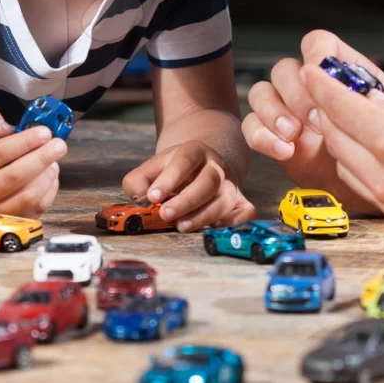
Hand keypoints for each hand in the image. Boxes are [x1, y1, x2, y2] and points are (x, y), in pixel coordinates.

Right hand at [0, 103, 66, 218]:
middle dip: (41, 159)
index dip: (23, 142)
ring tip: (53, 160)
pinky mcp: (5, 226)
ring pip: (26, 199)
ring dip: (46, 177)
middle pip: (14, 178)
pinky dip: (48, 192)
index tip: (44, 131)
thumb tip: (9, 126)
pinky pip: (34, 211)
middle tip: (59, 145)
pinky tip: (49, 176)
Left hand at [122, 141, 256, 231]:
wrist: (205, 165)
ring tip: (181, 226)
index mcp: (195, 152)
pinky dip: (233, 224)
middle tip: (165, 214)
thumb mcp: (153, 168)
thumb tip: (138, 196)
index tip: (153, 196)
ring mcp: (230, 185)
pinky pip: (245, 213)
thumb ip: (138, 180)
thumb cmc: (175, 171)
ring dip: (203, 216)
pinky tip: (211, 231)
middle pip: (208, 181)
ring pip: (224, 200)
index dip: (170, 179)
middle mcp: (216, 167)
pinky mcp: (240, 202)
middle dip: (187, 200)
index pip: (185, 160)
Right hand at [243, 30, 383, 212]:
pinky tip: (284, 150)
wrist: (366, 184)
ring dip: (273, 112)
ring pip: (261, 93)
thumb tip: (367, 95)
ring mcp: (286, 111)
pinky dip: (263, 136)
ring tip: (293, 134)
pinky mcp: (271, 137)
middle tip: (314, 118)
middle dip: (296, 93)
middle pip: (284, 69)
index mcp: (336, 74)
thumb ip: (377, 104)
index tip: (320, 74)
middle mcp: (307, 88)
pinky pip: (251, 127)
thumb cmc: (379, 148)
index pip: (317, 44)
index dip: (316, 55)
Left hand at [303, 60, 383, 258]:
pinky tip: (373, 149)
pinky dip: (357, 163)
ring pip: (341, 160)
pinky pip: (360, 183)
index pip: (338, 105)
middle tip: (334, 91)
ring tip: (357, 119)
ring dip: (341, 138)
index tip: (314, 71)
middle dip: (328, 109)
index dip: (322, 84)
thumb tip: (370, 101)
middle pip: (331, 133)